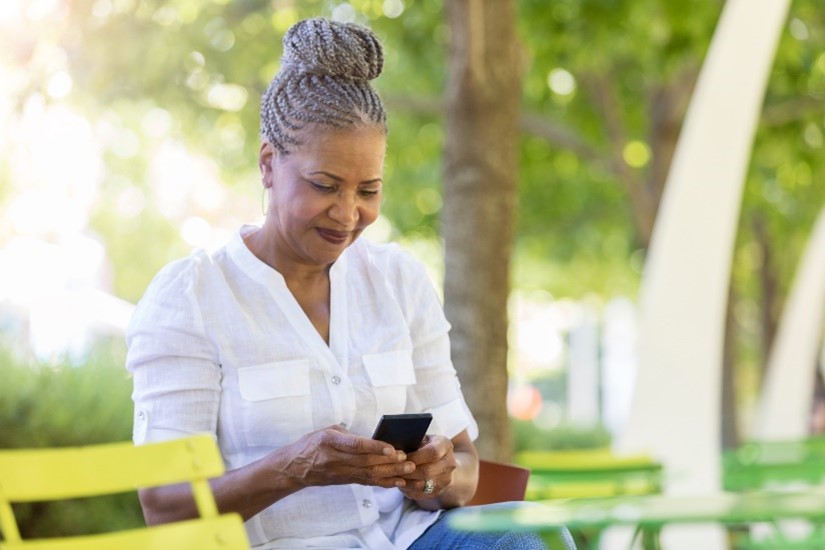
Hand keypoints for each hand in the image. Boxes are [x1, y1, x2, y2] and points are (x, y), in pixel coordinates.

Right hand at [282, 425, 414, 488]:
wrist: (294, 468)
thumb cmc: (312, 444)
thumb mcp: (328, 431)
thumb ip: (350, 435)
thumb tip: (374, 440)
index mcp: (329, 442)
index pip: (355, 446)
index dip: (375, 448)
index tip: (392, 448)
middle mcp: (335, 459)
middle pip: (366, 462)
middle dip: (389, 462)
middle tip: (407, 459)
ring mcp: (340, 473)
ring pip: (368, 474)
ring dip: (390, 473)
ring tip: (408, 470)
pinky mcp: (344, 480)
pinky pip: (366, 481)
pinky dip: (383, 481)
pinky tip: (398, 481)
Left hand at [399, 435, 456, 499]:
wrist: (440, 462)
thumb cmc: (425, 446)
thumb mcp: (421, 438)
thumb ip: (411, 442)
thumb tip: (393, 450)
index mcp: (445, 445)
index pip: (433, 453)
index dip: (415, 457)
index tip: (401, 458)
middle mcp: (449, 463)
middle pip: (427, 471)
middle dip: (408, 472)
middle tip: (394, 470)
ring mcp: (446, 479)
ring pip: (423, 485)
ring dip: (406, 482)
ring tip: (395, 478)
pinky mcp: (439, 491)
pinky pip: (421, 494)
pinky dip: (408, 490)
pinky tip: (400, 484)